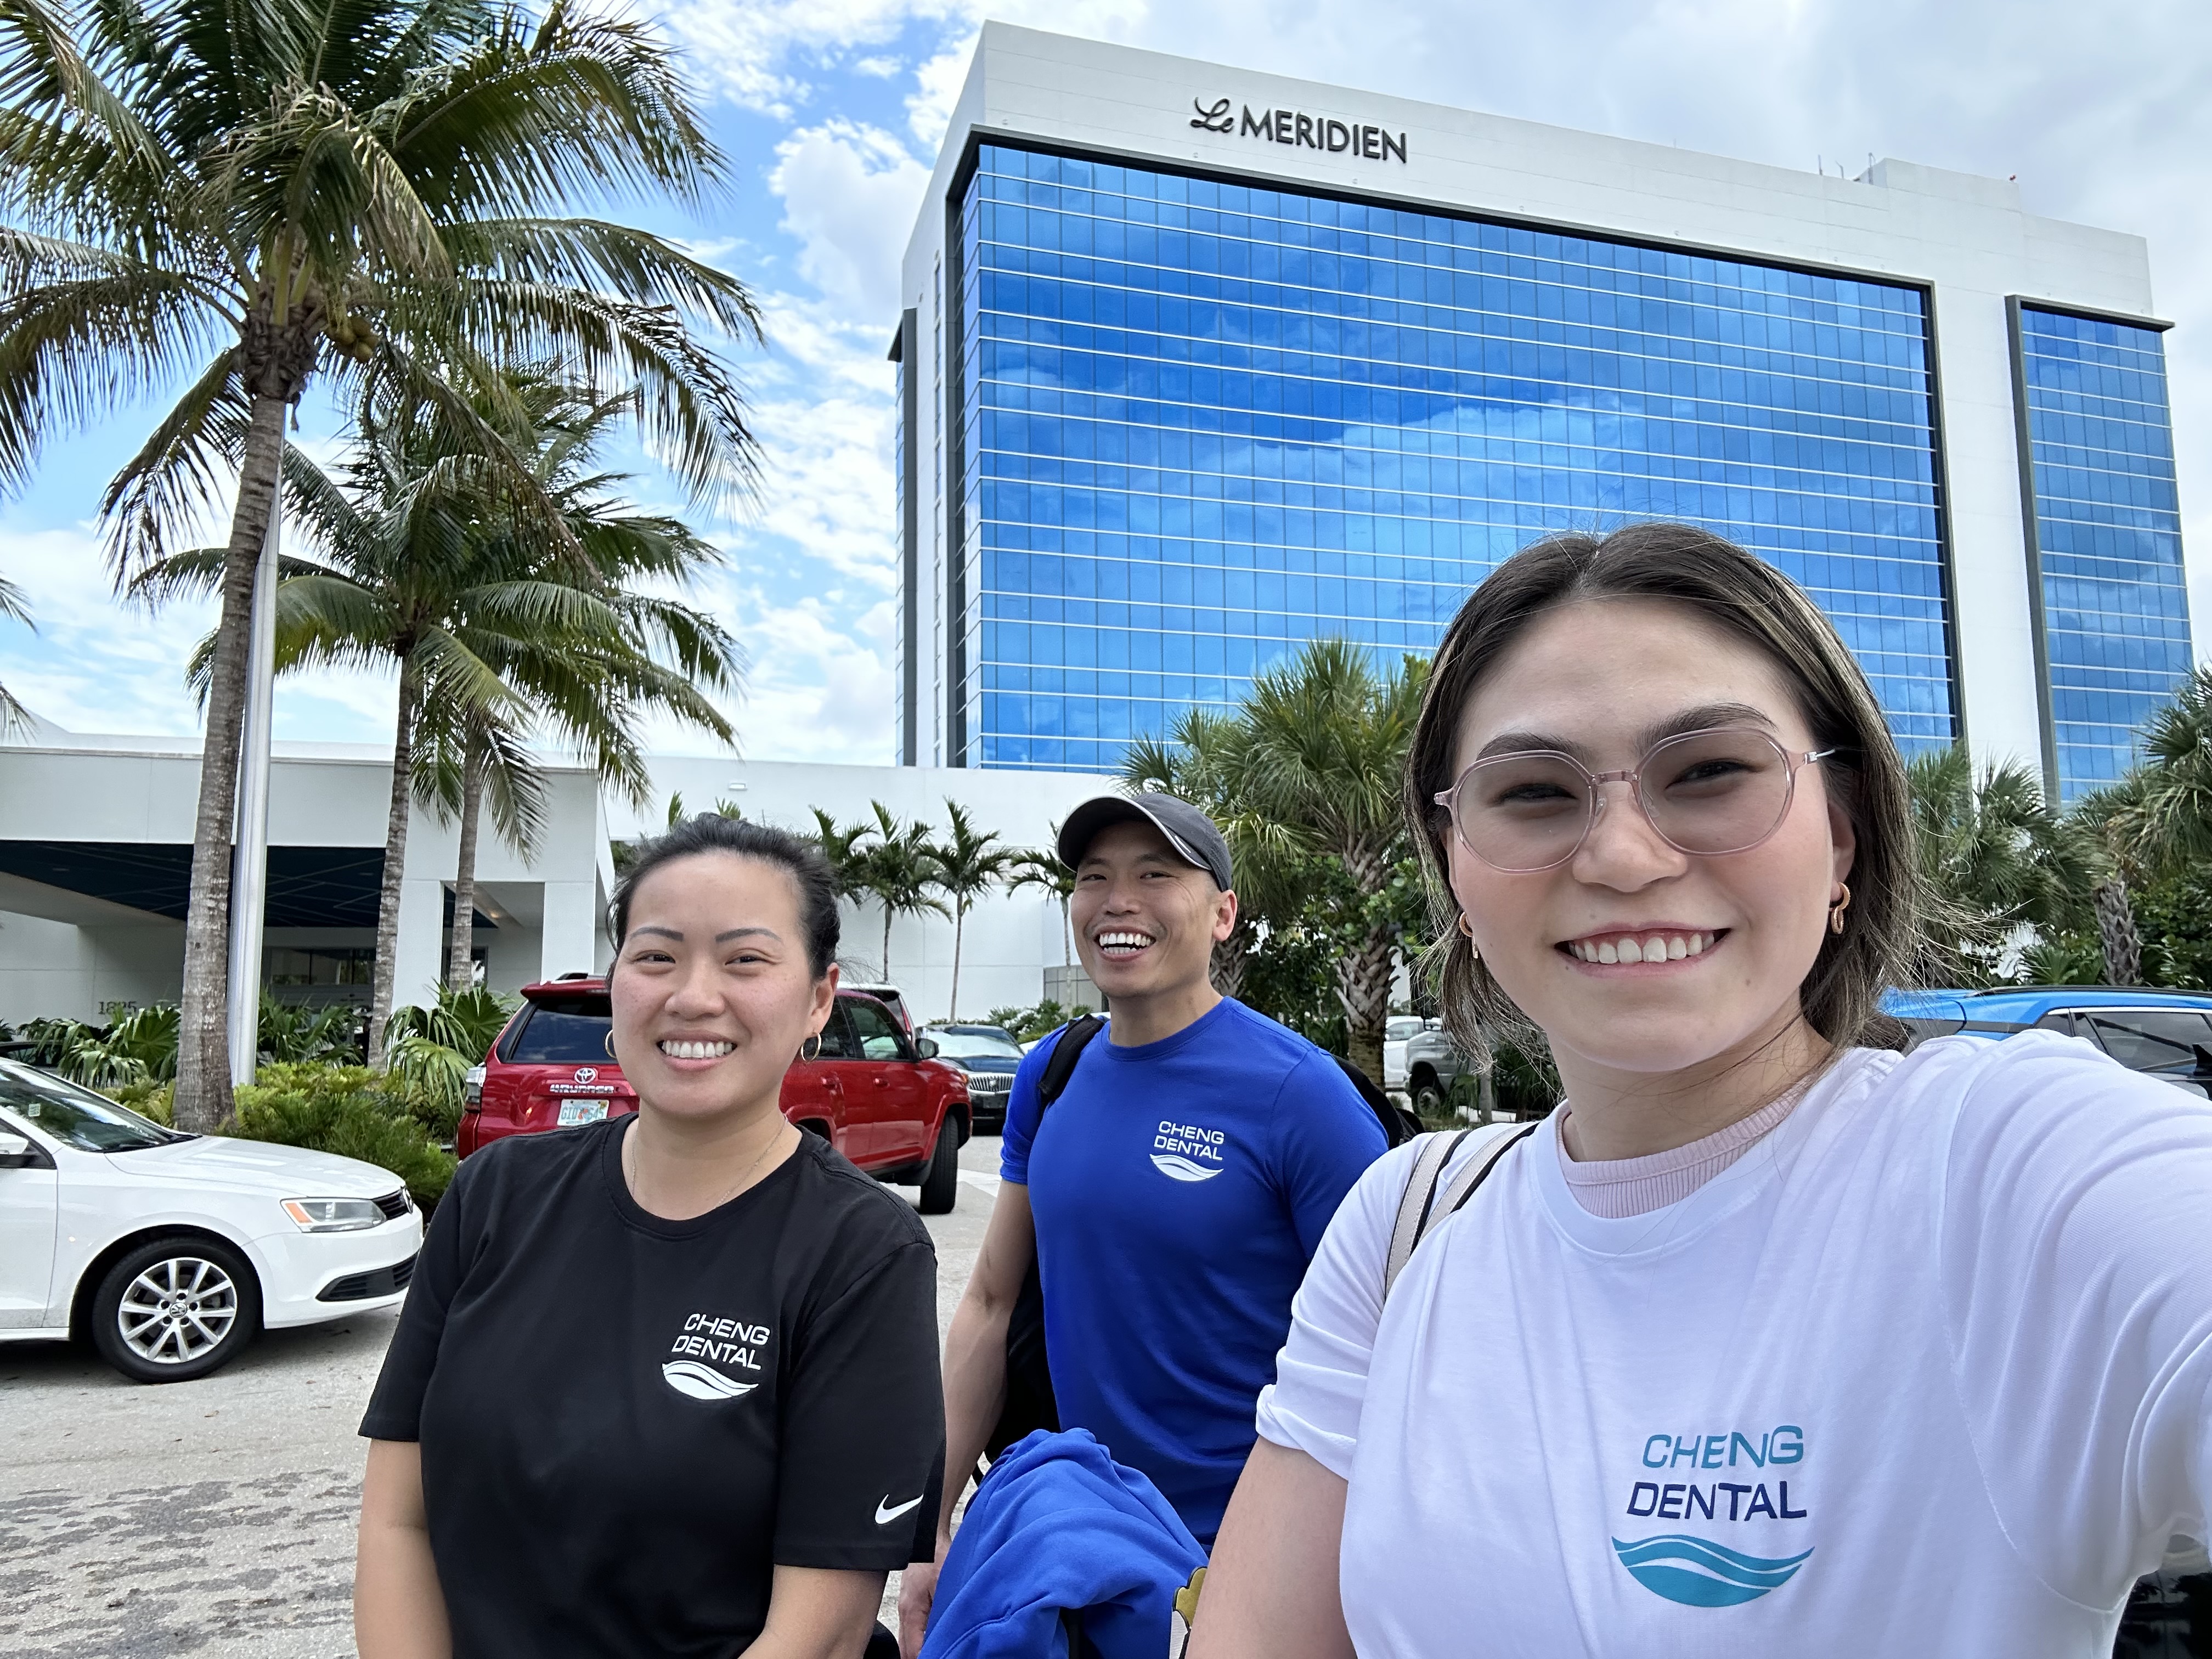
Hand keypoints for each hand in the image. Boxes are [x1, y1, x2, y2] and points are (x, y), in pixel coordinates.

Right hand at [896, 1539, 948, 1658]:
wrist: (926, 1535)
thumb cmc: (936, 1556)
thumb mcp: (944, 1586)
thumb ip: (942, 1614)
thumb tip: (945, 1637)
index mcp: (911, 1613)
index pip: (913, 1651)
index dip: (925, 1658)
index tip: (942, 1657)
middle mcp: (904, 1613)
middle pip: (906, 1650)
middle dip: (919, 1657)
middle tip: (940, 1656)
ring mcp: (905, 1608)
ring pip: (906, 1641)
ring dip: (918, 1650)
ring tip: (935, 1652)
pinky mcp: (909, 1603)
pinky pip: (909, 1629)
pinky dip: (918, 1639)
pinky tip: (929, 1641)